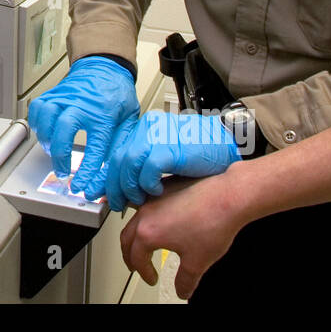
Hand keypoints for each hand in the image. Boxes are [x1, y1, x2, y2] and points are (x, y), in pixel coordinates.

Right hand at [28, 55, 137, 192]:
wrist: (105, 66)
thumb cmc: (117, 92)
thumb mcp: (129, 118)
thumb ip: (120, 142)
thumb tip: (113, 167)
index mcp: (104, 114)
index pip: (95, 147)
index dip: (86, 170)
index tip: (81, 184)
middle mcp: (81, 104)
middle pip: (63, 130)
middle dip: (60, 155)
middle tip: (62, 170)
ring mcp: (64, 97)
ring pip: (46, 118)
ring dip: (46, 138)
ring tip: (51, 150)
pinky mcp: (53, 94)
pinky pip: (37, 108)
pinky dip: (36, 122)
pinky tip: (44, 132)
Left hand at [103, 110, 239, 209]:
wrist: (229, 145)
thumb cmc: (203, 153)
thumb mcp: (167, 158)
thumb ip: (145, 169)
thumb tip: (126, 189)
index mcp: (146, 129)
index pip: (117, 153)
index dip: (107, 176)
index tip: (101, 192)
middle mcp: (149, 128)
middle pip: (118, 158)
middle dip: (114, 185)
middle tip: (118, 202)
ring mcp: (160, 135)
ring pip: (128, 162)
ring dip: (131, 186)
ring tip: (140, 199)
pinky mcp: (172, 146)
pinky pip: (148, 167)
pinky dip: (149, 182)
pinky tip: (158, 191)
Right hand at [120, 172, 247, 299]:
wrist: (228, 195)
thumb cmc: (213, 222)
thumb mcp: (198, 261)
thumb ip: (185, 280)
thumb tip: (182, 290)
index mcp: (148, 233)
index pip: (137, 258)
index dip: (144, 273)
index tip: (152, 278)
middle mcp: (146, 213)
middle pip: (127, 238)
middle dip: (130, 255)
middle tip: (136, 265)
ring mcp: (154, 197)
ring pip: (133, 218)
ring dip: (134, 234)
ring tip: (141, 242)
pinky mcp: (164, 187)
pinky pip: (145, 204)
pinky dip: (144, 217)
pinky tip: (156, 218)